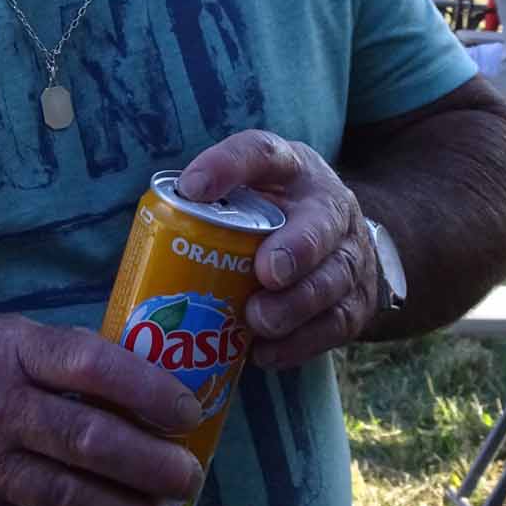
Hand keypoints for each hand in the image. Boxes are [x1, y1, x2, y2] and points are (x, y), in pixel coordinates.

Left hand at [177, 130, 377, 368]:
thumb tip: (148, 244)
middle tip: (267, 272)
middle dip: (297, 247)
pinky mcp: (357, 301)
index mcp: (290, 169)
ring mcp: (349, 254)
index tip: (193, 188)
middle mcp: (327, 206)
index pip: (262, 152)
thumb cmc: (273, 216)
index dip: (229, 165)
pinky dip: (301, 343)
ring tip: (259, 320)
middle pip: (319, 223)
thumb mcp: (249, 192)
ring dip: (296, 304)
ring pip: (333, 279)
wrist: (342, 241)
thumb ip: (211, 206)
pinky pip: (335, 325)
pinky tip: (266, 353)